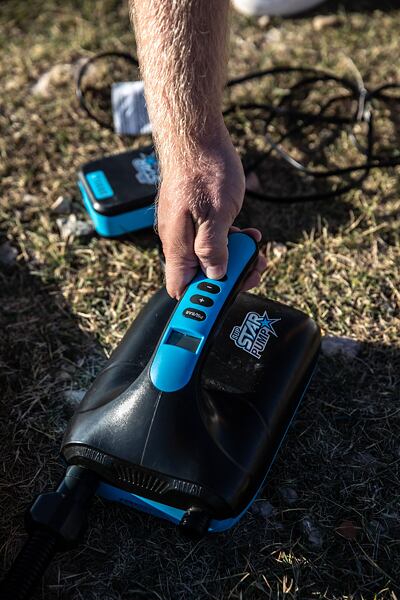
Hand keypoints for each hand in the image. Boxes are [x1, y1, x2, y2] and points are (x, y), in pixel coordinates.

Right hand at [156, 124, 266, 298]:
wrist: (195, 136)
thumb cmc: (203, 169)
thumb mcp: (217, 214)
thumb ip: (214, 249)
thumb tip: (215, 275)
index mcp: (177, 243)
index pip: (181, 288)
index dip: (201, 302)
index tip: (224, 302)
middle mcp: (177, 240)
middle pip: (199, 276)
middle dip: (227, 277)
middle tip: (252, 268)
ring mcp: (184, 229)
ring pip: (207, 257)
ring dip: (233, 257)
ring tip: (254, 249)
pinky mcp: (193, 218)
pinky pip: (210, 239)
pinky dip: (229, 240)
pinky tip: (246, 232)